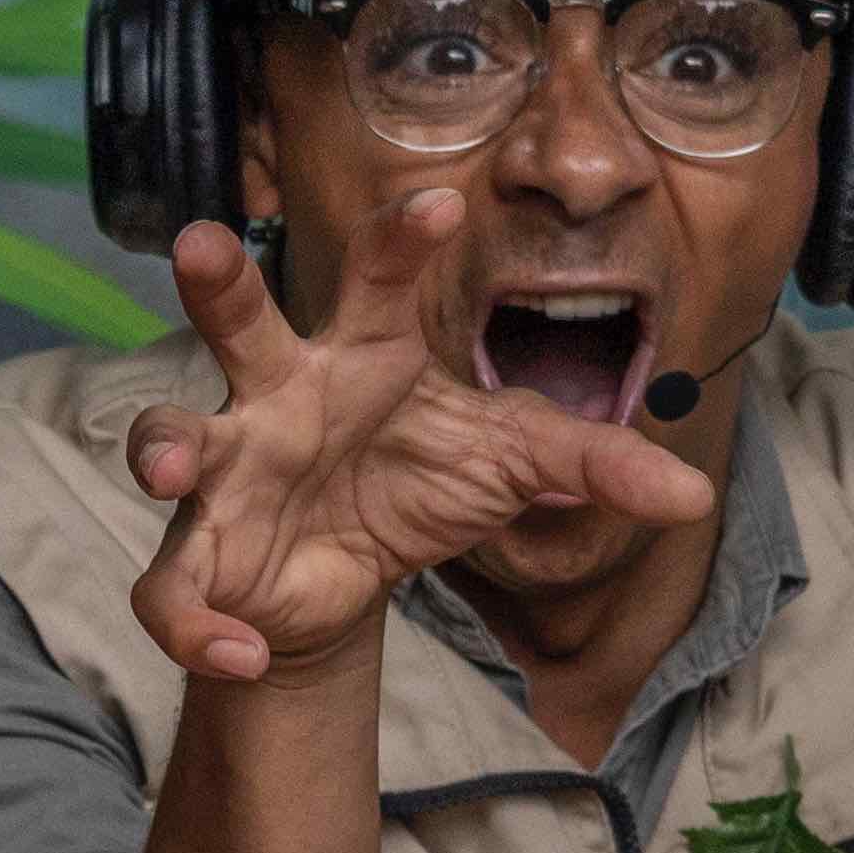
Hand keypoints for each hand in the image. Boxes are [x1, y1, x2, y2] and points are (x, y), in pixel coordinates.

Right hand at [115, 194, 712, 685]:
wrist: (353, 583)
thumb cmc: (421, 483)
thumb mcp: (516, 466)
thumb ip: (595, 467)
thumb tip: (693, 494)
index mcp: (363, 351)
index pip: (378, 276)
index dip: (401, 237)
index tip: (439, 199)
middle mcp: (282, 392)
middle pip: (241, 322)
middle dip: (218, 286)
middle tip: (202, 244)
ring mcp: (230, 470)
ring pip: (167, 437)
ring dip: (160, 448)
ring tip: (170, 471)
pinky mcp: (203, 555)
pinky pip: (174, 588)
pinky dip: (198, 626)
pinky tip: (244, 653)